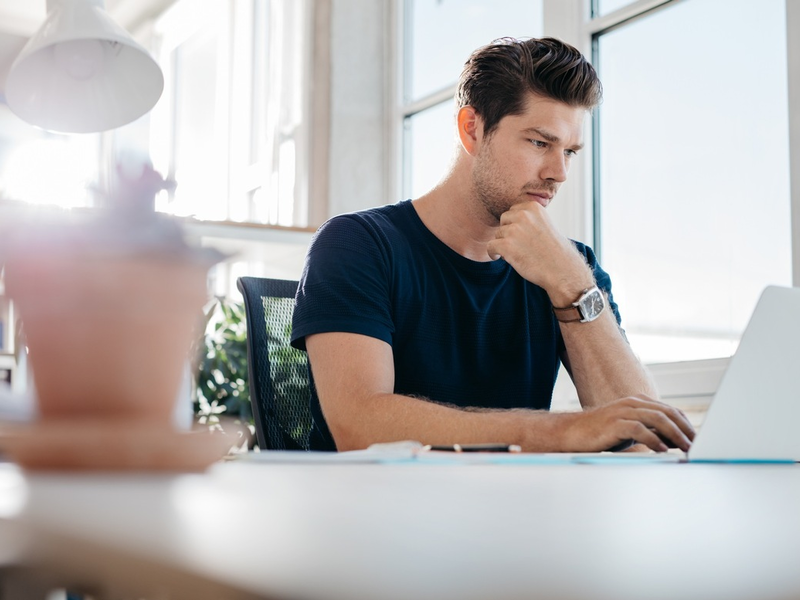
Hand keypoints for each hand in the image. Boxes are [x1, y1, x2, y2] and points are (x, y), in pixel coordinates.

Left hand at [485, 201, 590, 302]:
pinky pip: (490, 247)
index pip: (514, 211)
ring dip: (504, 244)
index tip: (523, 235)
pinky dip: (493, 253)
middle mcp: (523, 215)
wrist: (562, 270)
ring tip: (518, 253)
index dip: (516, 224)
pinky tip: (500, 258)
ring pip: (498, 235)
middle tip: (520, 245)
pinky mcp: (506, 245)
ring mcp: (514, 230)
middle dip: (508, 232)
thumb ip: (530, 218)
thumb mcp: (545, 224)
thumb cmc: (554, 250)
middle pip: (503, 220)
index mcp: (533, 207)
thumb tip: (510, 218)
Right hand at [559, 395, 695, 452]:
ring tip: (686, 448)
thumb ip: (651, 431)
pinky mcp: (614, 424)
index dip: (686, 424)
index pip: (670, 410)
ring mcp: (622, 412)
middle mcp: (632, 403)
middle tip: (697, 445)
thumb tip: (676, 440)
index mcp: (637, 402)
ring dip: (675, 434)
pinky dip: (653, 439)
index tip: (698, 439)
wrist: (572, 433)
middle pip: (667, 413)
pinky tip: (662, 450)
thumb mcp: (630, 431)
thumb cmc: (602, 434)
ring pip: (656, 419)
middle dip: (685, 429)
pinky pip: (638, 429)